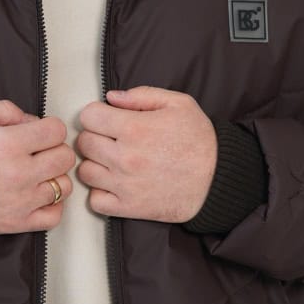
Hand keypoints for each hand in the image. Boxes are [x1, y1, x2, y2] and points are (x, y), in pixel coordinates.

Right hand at [0, 101, 77, 236]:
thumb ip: (4, 109)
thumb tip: (32, 120)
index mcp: (8, 144)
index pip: (57, 131)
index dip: (50, 128)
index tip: (40, 132)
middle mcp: (19, 174)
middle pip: (65, 157)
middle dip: (54, 150)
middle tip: (39, 152)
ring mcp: (21, 201)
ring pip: (64, 186)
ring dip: (54, 178)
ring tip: (37, 174)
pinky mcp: (18, 223)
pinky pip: (55, 216)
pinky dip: (52, 205)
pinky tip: (37, 195)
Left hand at [73, 86, 216, 221]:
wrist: (219, 180)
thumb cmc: (200, 141)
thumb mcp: (178, 104)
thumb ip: (142, 95)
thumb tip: (111, 97)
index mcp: (134, 128)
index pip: (88, 116)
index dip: (97, 114)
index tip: (107, 119)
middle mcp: (125, 157)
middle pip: (84, 143)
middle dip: (95, 137)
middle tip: (111, 139)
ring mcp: (124, 185)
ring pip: (85, 172)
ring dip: (96, 165)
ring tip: (112, 162)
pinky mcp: (128, 208)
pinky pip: (95, 201)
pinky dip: (100, 193)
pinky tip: (114, 184)